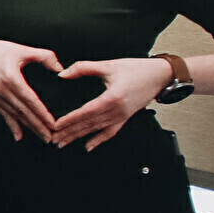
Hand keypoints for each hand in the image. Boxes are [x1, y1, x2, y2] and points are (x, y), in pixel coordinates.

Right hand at [0, 32, 63, 141]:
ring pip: (15, 115)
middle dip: (38, 126)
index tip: (52, 123)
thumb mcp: (23, 50)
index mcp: (11, 78)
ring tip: (41, 136)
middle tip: (50, 137)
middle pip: (23, 112)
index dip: (42, 113)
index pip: (30, 100)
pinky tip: (18, 135)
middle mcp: (1, 89)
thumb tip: (60, 68)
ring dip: (29, 128)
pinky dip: (12, 126)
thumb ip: (44, 57)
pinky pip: (3, 114)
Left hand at [48, 55, 177, 151]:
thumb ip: (83, 68)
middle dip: (69, 132)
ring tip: (63, 143)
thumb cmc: (137, 69)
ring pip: (96, 130)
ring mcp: (122, 116)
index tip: (55, 126)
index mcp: (113, 97)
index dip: (70, 120)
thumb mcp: (108, 65)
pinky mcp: (125, 118)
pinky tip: (88, 146)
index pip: (86, 112)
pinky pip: (110, 132)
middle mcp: (117, 110)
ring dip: (78, 137)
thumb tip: (62, 74)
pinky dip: (98, 140)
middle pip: (89, 124)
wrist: (160, 76)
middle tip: (53, 139)